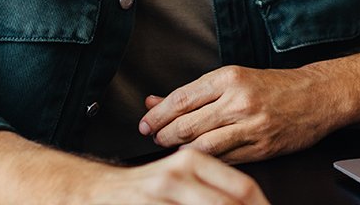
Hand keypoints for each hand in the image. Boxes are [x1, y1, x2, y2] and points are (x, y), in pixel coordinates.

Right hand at [76, 148, 268, 204]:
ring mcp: (163, 194)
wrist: (99, 191)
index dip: (260, 204)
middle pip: (229, 203)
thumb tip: (250, 195)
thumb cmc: (146, 185)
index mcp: (194, 160)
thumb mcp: (181, 172)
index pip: (242, 186)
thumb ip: (212, 179)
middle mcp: (179, 175)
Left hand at [139, 65, 349, 162]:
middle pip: (188, 124)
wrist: (317, 96)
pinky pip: (224, 159)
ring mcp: (252, 127)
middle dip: (164, 135)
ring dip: (181, 150)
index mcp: (230, 78)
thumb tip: (154, 101)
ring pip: (203, 145)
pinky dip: (205, 160)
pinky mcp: (262, 148)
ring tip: (171, 149)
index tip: (145, 122)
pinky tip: (196, 157)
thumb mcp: (233, 79)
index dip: (157, 115)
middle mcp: (240, 101)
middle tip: (154, 138)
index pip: (181, 99)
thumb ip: (193, 93)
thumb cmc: (275, 86)